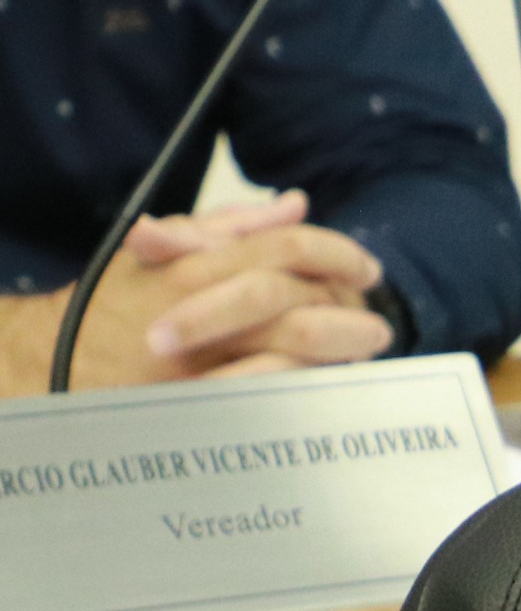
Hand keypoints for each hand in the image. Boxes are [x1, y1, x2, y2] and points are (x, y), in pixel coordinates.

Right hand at [0, 193, 392, 392]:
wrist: (52, 360)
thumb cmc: (120, 302)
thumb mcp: (165, 251)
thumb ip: (231, 227)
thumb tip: (295, 204)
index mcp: (193, 263)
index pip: (285, 248)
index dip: (338, 255)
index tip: (368, 270)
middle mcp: (194, 308)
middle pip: (295, 301)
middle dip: (348, 315)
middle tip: (378, 327)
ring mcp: (193, 361)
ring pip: (287, 350)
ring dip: (335, 352)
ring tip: (361, 357)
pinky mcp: (193, 405)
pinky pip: (264, 398)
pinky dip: (301, 389)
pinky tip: (324, 387)